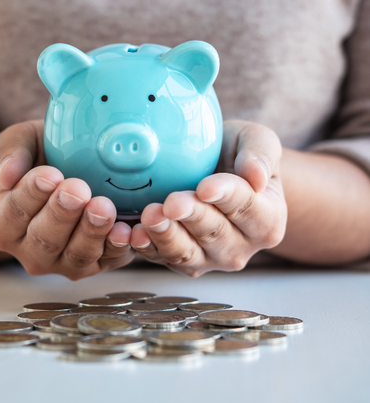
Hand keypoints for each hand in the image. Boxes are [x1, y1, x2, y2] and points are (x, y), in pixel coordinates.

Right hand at [0, 120, 134, 279]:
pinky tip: (125, 230)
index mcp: (3, 223)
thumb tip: (7, 174)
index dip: (31, 195)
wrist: (74, 171)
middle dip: (62, 215)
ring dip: (91, 232)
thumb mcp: (24, 141)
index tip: (49, 175)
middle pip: (44, 239)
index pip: (13, 213)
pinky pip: (108, 260)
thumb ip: (11, 151)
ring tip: (103, 207)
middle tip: (78, 190)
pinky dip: (117, 247)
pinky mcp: (97, 265)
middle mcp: (30, 251)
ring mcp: (64, 262)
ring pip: (76, 255)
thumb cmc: (44, 155)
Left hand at [130, 120, 286, 276]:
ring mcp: (212, 259)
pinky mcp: (186, 262)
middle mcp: (243, 246)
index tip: (205, 187)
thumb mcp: (256, 140)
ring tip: (150, 216)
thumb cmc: (236, 156)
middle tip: (171, 203)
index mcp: (268, 219)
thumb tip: (256, 175)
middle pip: (214, 233)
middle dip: (191, 217)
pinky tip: (135, 234)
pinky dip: (148, 248)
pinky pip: (165, 260)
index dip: (225, 197)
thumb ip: (262, 153)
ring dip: (166, 236)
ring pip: (188, 254)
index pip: (247, 207)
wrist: (218, 176)